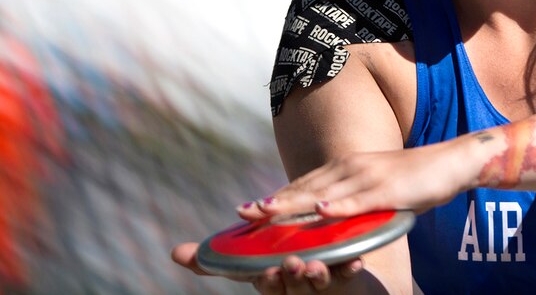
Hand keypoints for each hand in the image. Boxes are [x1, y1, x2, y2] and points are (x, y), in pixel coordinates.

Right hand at [171, 241, 364, 292]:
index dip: (267, 279)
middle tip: (292, 263)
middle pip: (292, 283)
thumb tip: (173, 254)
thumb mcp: (247, 263)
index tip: (267, 271)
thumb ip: (214, 262)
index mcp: (272, 281)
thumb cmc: (278, 270)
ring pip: (319, 282)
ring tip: (318, 264)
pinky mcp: (346, 277)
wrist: (328, 280)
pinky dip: (351, 267)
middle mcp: (296, 286)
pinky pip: (349, 274)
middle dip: (291, 275)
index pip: (266, 283)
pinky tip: (357, 260)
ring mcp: (321, 284)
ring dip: (318, 274)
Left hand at [240, 139, 471, 219]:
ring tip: (266, 212)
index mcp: (346, 168)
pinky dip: (339, 207)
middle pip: (306, 188)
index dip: (275, 198)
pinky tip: (321, 212)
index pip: (304, 185)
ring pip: (324, 193)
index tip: (247, 210)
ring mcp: (369, 178)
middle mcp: (352, 169)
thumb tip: (323, 212)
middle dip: (273, 202)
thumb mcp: (374, 186)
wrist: (450, 162)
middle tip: (242, 212)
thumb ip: (348, 197)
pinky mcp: (388, 190)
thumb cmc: (412, 179)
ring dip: (294, 204)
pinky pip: (359, 201)